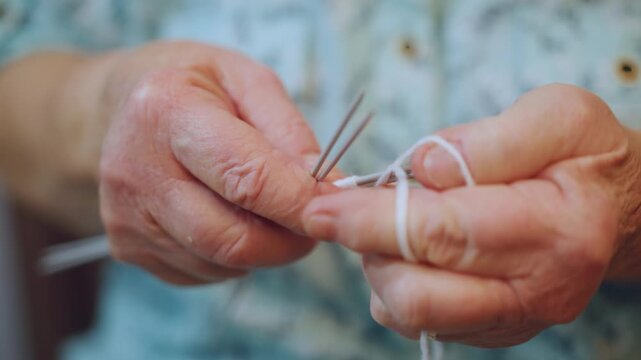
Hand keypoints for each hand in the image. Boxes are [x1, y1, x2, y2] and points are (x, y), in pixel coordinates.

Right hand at [99, 42, 327, 284]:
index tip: (334, 207)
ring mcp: (125, 216)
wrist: (120, 108)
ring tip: (267, 212)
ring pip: (219, 262)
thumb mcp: (246, 81)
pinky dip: (232, 258)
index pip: (246, 178)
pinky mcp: (127, 246)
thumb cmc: (192, 88)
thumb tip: (327, 188)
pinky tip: (229, 219)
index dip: (299, 203)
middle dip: (288, 240)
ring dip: (262, 249)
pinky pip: (200, 272)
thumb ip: (289, 132)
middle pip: (230, 238)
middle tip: (311, 221)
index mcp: (166, 112)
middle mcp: (135, 170)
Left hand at [303, 84, 640, 346]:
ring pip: (412, 315)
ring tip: (391, 220)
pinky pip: (420, 321)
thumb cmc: (583, 155)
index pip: (443, 233)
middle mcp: (537, 292)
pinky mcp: (492, 330)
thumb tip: (424, 169)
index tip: (321, 205)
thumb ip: (492, 139)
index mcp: (556, 233)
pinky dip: (395, 283)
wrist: (612, 209)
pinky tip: (407, 247)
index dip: (371, 219)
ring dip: (379, 264)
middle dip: (363, 246)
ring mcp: (513, 319)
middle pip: (419, 291)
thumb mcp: (558, 116)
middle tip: (345, 209)